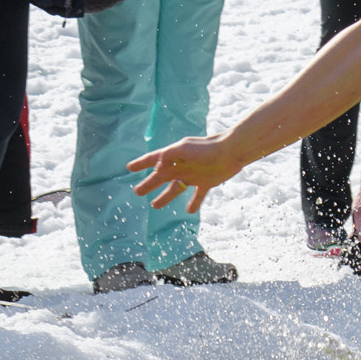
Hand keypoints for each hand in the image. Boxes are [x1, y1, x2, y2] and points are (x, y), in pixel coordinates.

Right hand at [128, 134, 249, 212]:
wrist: (231, 152)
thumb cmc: (206, 148)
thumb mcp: (183, 149)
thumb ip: (168, 157)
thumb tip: (157, 169)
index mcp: (175, 155)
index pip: (153, 159)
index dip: (141, 163)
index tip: (129, 168)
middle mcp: (182, 165)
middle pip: (161, 177)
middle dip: (149, 184)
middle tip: (137, 192)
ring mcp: (193, 175)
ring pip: (176, 188)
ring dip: (165, 197)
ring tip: (154, 205)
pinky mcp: (206, 182)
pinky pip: (197, 195)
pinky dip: (193, 203)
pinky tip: (188, 211)